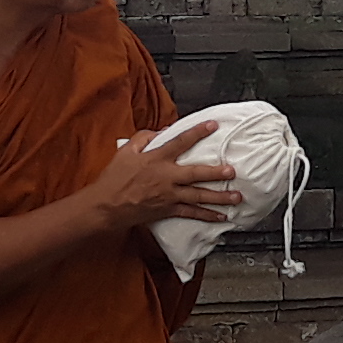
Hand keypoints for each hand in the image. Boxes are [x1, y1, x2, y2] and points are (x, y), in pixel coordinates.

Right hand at [83, 130, 243, 233]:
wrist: (106, 206)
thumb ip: (144, 138)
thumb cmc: (114, 178)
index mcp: (156, 159)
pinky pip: (191, 213)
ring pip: (198, 196)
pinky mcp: (168, 210)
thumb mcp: (125, 151)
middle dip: (216, 173)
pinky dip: (207, 215)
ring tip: (237, 197)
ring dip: (219, 197)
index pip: (180, 142)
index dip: (198, 132)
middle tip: (233, 171)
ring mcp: (168, 196)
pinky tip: (221, 217)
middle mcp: (166, 177)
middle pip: (196, 173)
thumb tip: (162, 132)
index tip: (213, 126)